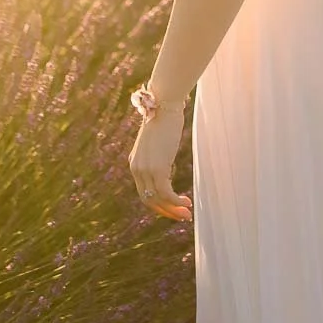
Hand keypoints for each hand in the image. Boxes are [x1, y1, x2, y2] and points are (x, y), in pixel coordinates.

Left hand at [128, 106, 192, 222]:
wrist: (164, 105)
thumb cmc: (165, 119)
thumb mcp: (158, 142)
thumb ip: (158, 156)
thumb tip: (166, 162)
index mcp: (135, 163)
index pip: (144, 192)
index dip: (159, 203)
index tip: (175, 207)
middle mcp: (137, 168)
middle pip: (148, 200)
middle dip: (166, 211)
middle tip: (183, 217)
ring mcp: (145, 170)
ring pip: (157, 199)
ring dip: (173, 209)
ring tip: (188, 214)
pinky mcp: (157, 168)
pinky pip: (166, 193)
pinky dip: (176, 201)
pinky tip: (187, 203)